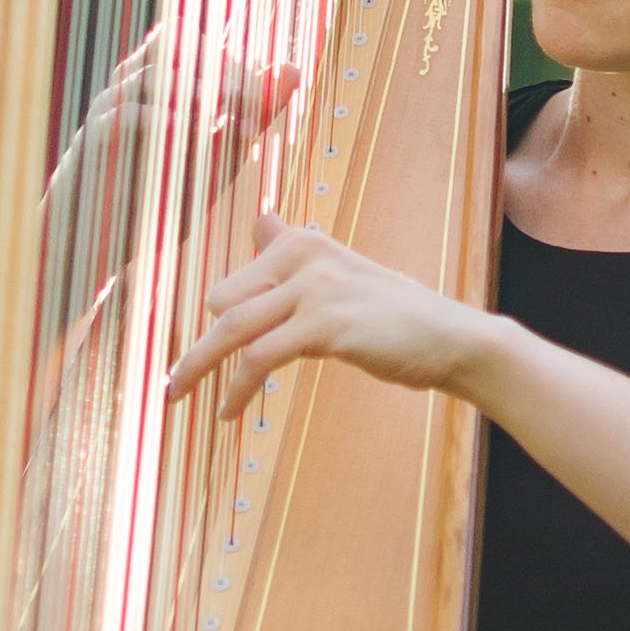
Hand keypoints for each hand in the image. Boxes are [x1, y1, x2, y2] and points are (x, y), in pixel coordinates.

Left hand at [165, 219, 487, 425]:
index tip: (196, 359)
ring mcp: (314, 288)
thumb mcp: (340, 274)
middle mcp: (304, 255)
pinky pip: (258, 359)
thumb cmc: (395, 316)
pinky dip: (236, 389)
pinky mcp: (324, 326)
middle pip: (222, 303)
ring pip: (231, 330)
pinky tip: (228, 412)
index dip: (216, 326)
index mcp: (302, 242)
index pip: (232, 285)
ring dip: (197, 368)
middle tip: (178, 386)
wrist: (452, 340)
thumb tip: (259, 218)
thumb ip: (293, 249)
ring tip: (177, 397)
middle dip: (201, 349)